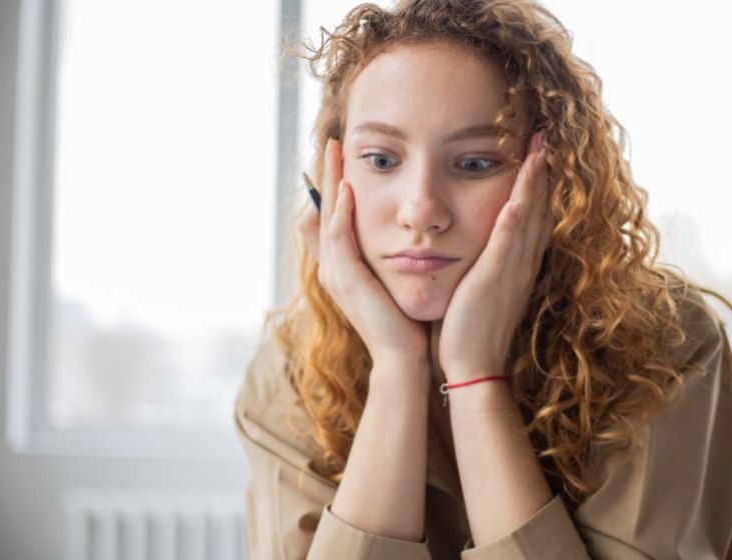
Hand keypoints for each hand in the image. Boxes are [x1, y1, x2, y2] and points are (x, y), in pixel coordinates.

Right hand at [299, 139, 429, 368]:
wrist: (404, 359)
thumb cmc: (406, 323)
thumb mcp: (395, 282)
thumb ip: (393, 258)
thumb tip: (408, 237)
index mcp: (343, 267)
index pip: (333, 216)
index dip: (334, 186)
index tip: (345, 157)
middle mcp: (332, 267)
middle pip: (323, 209)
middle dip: (327, 175)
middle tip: (333, 142)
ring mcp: (335, 273)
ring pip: (327, 216)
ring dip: (330, 182)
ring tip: (336, 152)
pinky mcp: (346, 279)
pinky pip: (338, 236)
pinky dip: (341, 211)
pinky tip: (347, 188)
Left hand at [438, 132, 552, 382]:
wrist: (473, 367)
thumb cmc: (471, 331)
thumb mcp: (481, 290)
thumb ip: (483, 265)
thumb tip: (474, 245)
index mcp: (516, 265)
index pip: (531, 217)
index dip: (536, 185)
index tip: (536, 154)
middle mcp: (521, 264)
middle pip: (538, 209)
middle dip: (541, 173)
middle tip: (544, 137)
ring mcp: (510, 271)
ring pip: (528, 219)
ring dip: (533, 184)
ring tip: (538, 149)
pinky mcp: (493, 281)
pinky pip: (507, 245)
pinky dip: (515, 220)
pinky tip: (518, 197)